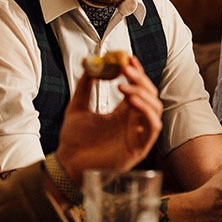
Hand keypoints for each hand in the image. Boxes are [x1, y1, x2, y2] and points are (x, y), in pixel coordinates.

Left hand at [56, 55, 162, 184]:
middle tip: (125, 67)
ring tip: (123, 86)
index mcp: (122, 113)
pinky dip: (146, 111)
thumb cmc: (73, 141)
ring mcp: (138, 135)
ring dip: (143, 93)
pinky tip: (131, 101)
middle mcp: (133, 122)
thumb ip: (85, 86)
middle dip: (140, 78)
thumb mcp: (77, 107)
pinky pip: (153, 127)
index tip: (128, 57)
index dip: (136, 72)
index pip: (138, 88)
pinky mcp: (139, 149)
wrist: (66, 164)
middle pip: (149, 95)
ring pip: (155, 109)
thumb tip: (90, 63)